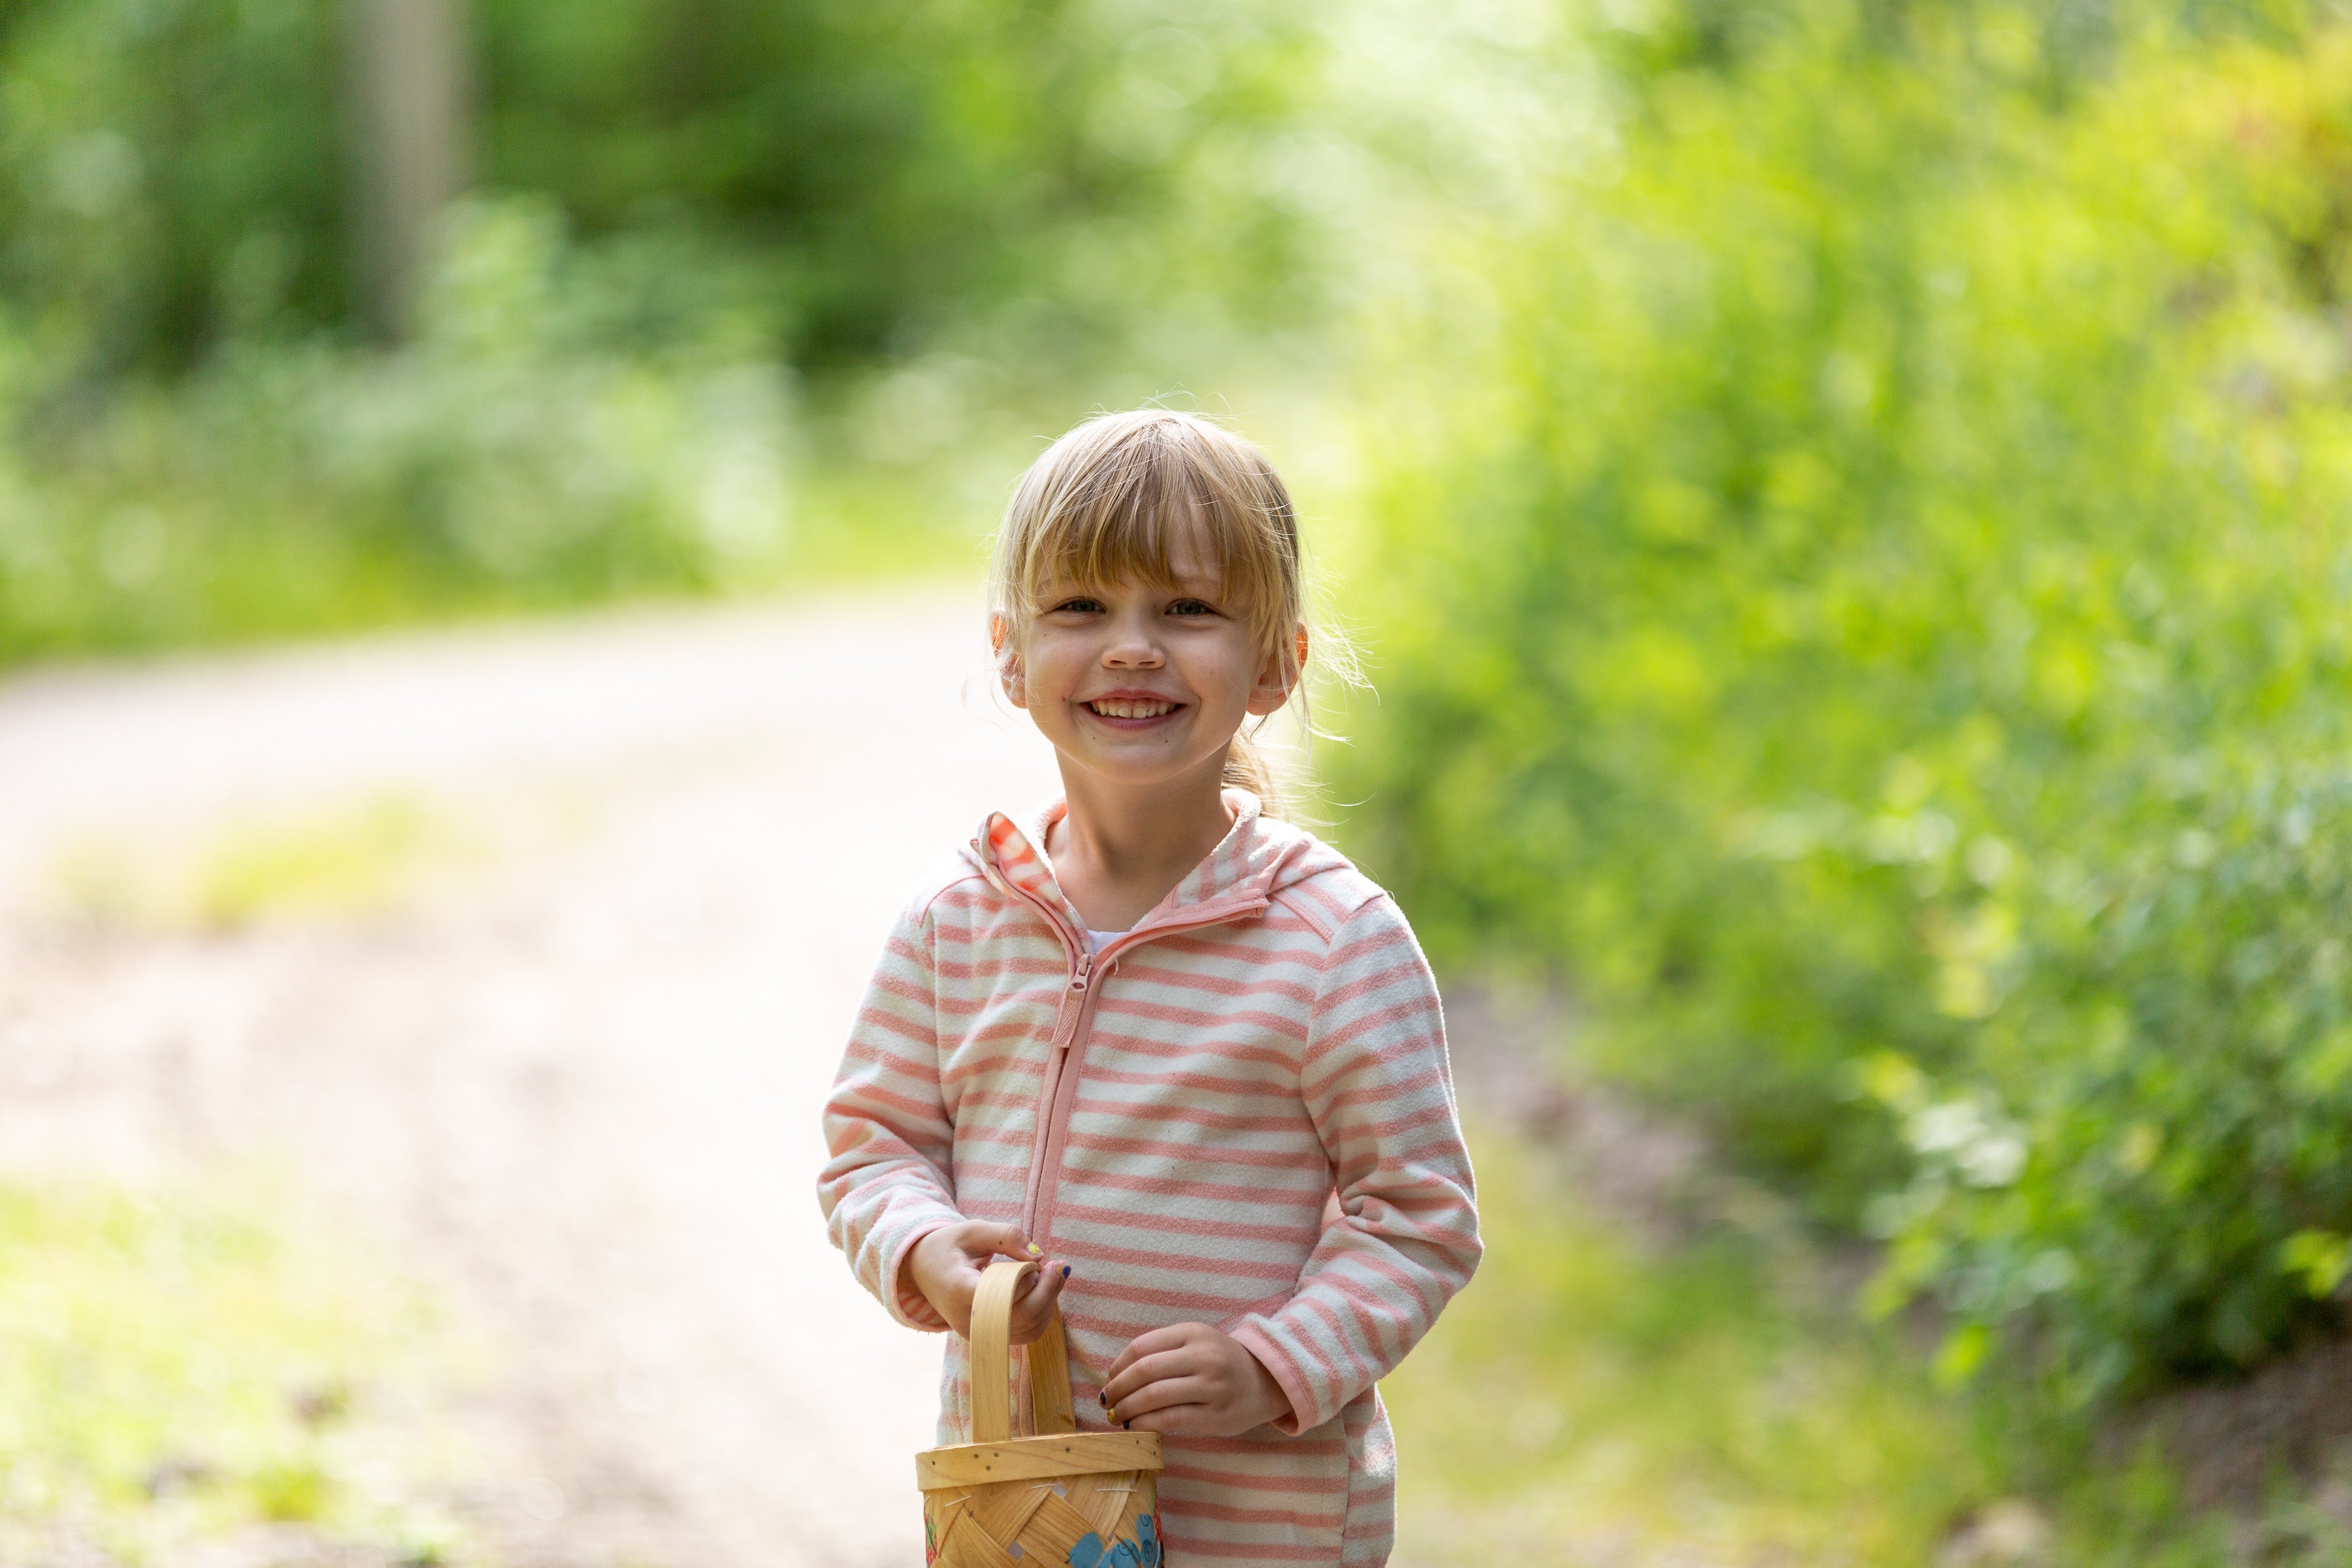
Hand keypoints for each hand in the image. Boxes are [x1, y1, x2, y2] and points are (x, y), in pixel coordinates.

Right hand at [905, 1221, 1069, 1342]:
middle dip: (1048, 1291)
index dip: (1027, 1280)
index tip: (1041, 1260)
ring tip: (1051, 1275)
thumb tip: (1039, 1255)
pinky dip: (1041, 1314)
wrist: (922, 1272)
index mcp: (958, 1288)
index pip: (1002, 1294)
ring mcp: (977, 1333)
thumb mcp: (972, 1230)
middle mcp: (967, 1318)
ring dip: (1048, 1302)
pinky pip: (1025, 1334)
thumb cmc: (948, 1247)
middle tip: (1059, 1266)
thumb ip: (1006, 1236)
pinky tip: (1043, 1291)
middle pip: (1021, 1316)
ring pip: (1028, 1329)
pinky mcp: (988, 1338)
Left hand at [1100, 1322, 1293, 1437]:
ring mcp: (1211, 1386)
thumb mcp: (1197, 1342)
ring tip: (1117, 1416)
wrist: (1267, 1382)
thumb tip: (1117, 1375)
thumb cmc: (1222, 1362)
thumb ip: (1163, 1351)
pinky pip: (1170, 1419)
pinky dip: (1145, 1423)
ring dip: (1127, 1408)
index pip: (1142, 1347)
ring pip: (1154, 1396)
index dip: (1118, 1366)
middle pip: (1144, 1371)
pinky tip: (1135, 1425)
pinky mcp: (1215, 1416)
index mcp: (1193, 1333)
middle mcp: (1203, 1356)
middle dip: (1117, 1389)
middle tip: (1107, 1401)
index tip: (1109, 1379)